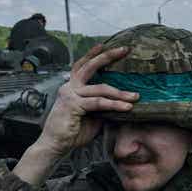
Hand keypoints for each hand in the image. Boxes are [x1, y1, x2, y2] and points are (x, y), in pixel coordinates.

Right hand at [13, 44, 138, 185]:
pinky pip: (98, 102)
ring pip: (100, 88)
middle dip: (108, 56)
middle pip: (89, 66)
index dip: (93, 54)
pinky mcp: (73, 105)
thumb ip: (101, 106)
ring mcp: (70, 94)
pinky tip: (126, 107)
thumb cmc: (72, 131)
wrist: (55, 145)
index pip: (82, 65)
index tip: (105, 45)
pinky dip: (114, 104)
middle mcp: (69, 87)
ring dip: (120, 93)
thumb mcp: (91, 116)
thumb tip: (120, 102)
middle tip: (125, 49)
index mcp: (71, 87)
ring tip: (135, 96)